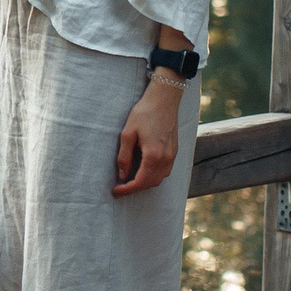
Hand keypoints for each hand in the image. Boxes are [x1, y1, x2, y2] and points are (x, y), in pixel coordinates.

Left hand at [113, 77, 182, 196]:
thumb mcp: (127, 133)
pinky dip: (153, 176)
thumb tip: (122, 175)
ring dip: (145, 183)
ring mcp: (172, 156)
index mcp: (153, 156)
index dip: (127, 190)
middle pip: (150, 183)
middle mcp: (165, 159)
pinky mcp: (174, 151)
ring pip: (159, 179)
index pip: (140, 182)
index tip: (115, 191)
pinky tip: (143, 171)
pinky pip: (165, 171)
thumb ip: (124, 156)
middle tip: (120, 188)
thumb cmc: (144, 113)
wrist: (164, 99)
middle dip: (135, 188)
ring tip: (130, 181)